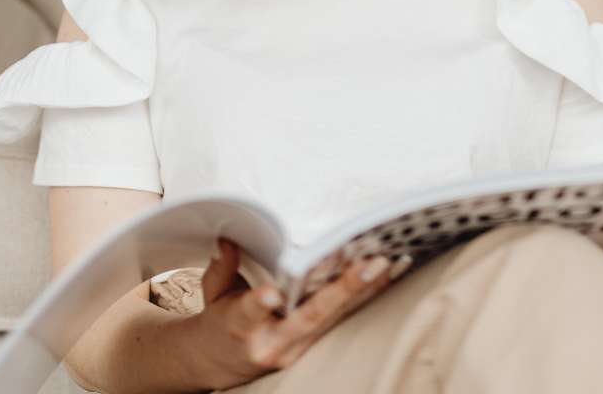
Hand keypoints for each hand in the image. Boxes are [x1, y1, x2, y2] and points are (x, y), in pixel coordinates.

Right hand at [187, 237, 407, 388]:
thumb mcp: (212, 295)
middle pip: (309, 317)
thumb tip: (227, 239)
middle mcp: (271, 342)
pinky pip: (340, 321)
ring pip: (333, 319)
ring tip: (389, 265)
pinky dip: (363, 298)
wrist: (218, 364)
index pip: (248, 313)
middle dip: (341, 290)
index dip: (260, 303)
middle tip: (370, 264)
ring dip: (364, 292)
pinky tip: (386, 279)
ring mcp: (294, 349)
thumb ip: (222, 267)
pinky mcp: (310, 347)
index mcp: (238, 326)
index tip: (272, 295)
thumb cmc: (219, 323)